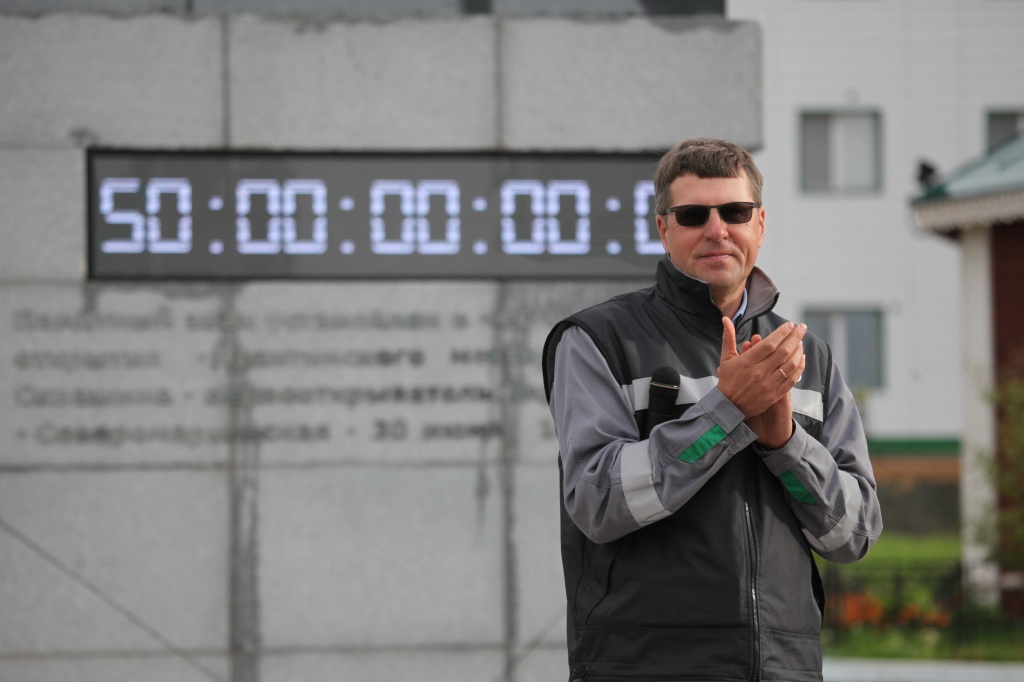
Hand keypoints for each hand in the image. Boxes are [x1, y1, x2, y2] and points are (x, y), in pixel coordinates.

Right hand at [719, 317, 805, 447]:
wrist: (728, 407)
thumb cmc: (727, 380)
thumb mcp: (726, 358)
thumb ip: (729, 337)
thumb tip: (726, 319)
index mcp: (747, 362)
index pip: (769, 344)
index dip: (781, 333)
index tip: (790, 325)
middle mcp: (759, 372)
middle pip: (783, 352)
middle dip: (795, 337)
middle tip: (802, 327)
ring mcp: (768, 385)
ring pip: (790, 365)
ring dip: (798, 351)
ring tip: (801, 342)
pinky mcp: (774, 395)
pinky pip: (792, 380)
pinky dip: (799, 368)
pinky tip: (801, 358)